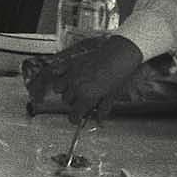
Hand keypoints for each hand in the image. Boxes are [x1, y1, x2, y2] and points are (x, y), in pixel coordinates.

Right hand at [23, 34, 143, 123]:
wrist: (118, 56)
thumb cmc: (118, 75)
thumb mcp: (112, 96)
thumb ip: (103, 109)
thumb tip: (100, 120)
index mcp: (87, 97)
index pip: (74, 114)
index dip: (75, 119)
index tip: (77, 119)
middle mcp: (76, 86)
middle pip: (66, 101)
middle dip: (73, 103)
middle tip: (82, 101)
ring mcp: (71, 74)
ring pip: (58, 88)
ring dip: (65, 90)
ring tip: (74, 89)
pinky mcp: (70, 63)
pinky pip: (57, 72)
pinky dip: (60, 75)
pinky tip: (67, 76)